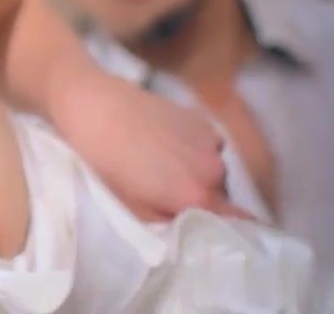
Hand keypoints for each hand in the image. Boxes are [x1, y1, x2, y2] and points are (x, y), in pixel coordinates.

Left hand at [47, 59, 232, 219]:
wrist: (94, 106)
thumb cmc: (107, 163)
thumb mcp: (134, 207)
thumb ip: (170, 222)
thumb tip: (191, 223)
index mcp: (198, 196)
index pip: (239, 221)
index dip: (228, 227)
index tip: (211, 224)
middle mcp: (214, 170)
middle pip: (220, 194)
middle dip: (203, 197)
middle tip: (172, 193)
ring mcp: (210, 141)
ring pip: (213, 167)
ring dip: (198, 171)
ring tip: (165, 163)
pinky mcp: (201, 118)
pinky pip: (207, 143)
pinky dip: (194, 147)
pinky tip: (166, 140)